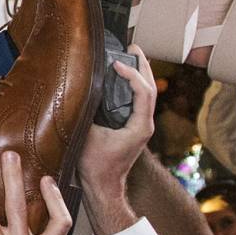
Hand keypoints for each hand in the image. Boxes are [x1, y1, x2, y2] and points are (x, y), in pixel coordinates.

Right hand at [77, 47, 157, 202]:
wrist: (103, 187)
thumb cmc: (95, 166)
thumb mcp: (88, 136)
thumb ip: (89, 113)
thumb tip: (84, 91)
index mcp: (140, 126)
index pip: (144, 92)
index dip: (132, 74)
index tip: (116, 64)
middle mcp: (146, 125)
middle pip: (151, 88)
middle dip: (143, 65)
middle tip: (132, 47)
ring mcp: (142, 126)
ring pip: (148, 94)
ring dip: (140, 73)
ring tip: (131, 56)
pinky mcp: (135, 128)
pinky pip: (139, 101)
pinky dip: (134, 85)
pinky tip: (123, 78)